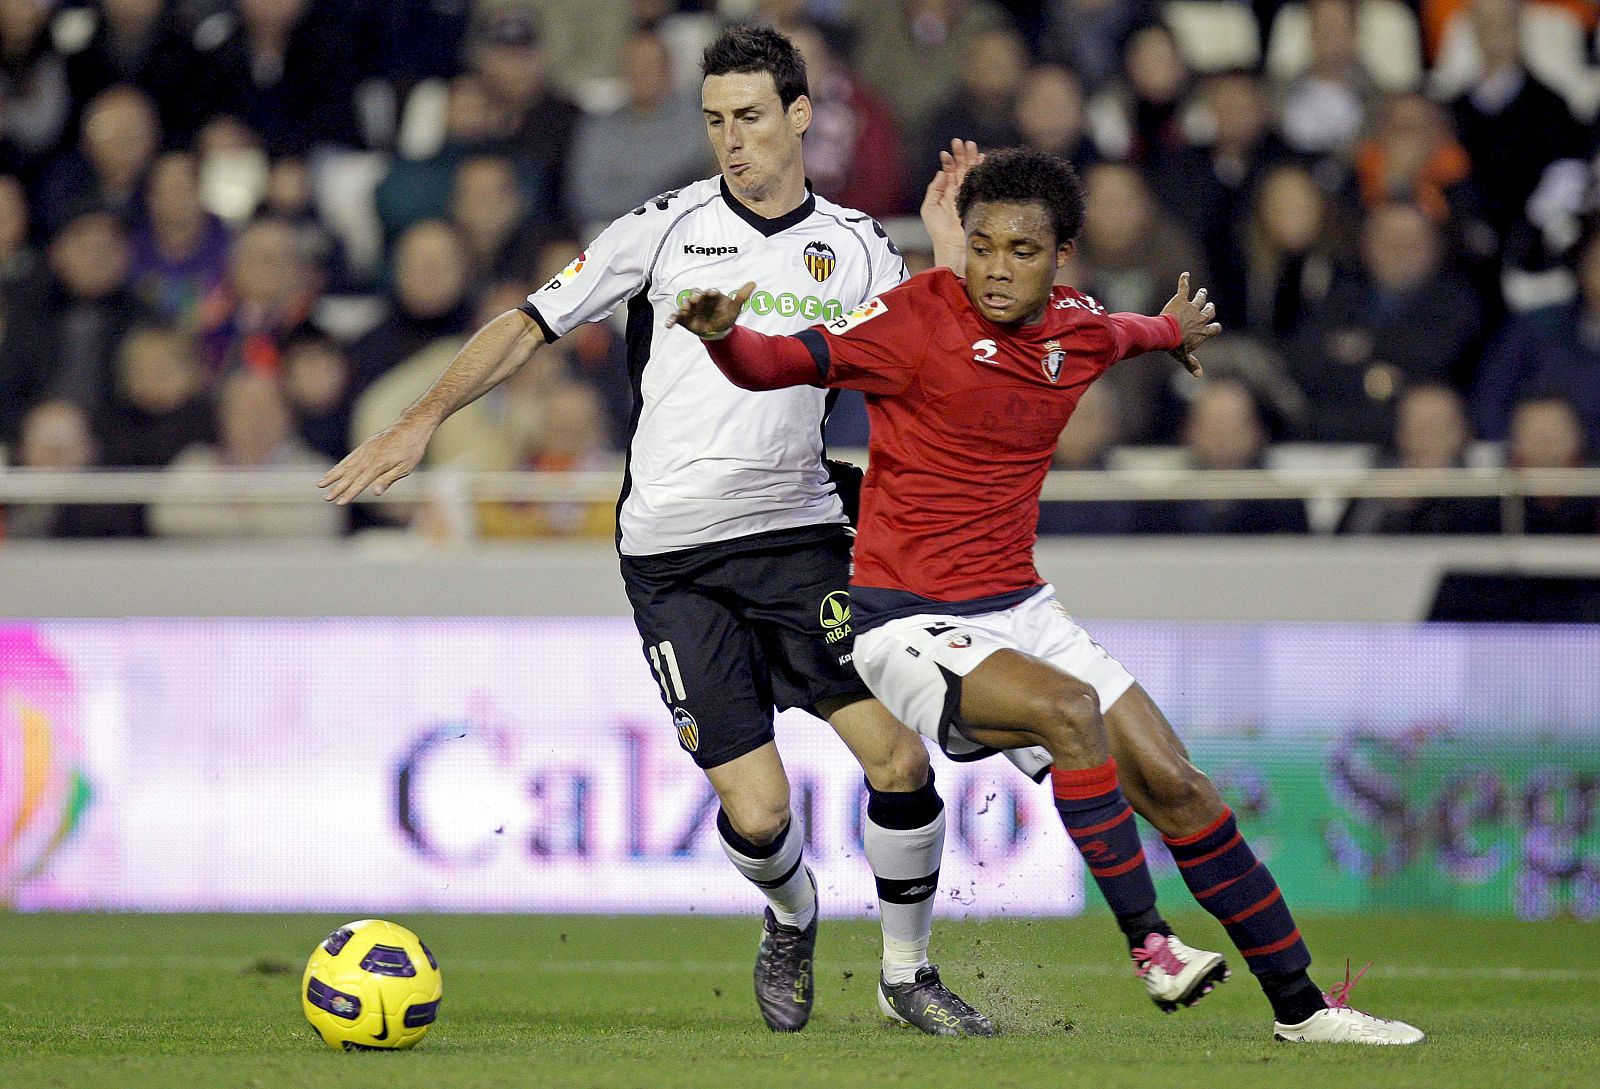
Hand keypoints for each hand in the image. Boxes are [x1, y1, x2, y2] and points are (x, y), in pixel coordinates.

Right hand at [317, 417, 433, 503]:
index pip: (360, 483)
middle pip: (350, 476)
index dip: (349, 493)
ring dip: (333, 476)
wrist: (411, 427)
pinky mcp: (365, 446)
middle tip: (326, 498)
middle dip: (337, 488)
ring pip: (346, 465)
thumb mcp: (405, 467)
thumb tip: (375, 492)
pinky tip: (334, 471)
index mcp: (378, 465)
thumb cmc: (411, 450)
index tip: (339, 502)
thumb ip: (388, 479)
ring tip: (321, 485)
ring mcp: (365, 450)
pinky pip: (349, 457)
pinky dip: (340, 465)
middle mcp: (368, 457)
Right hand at [665, 281, 753, 339]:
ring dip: (683, 305)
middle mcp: (699, 300)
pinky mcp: (683, 318)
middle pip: (694, 295)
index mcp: (710, 296)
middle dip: (694, 296)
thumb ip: (741, 297)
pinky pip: (675, 317)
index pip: (709, 291)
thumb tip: (753, 283)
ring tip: (685, 309)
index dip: (710, 292)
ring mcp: (690, 309)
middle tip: (695, 299)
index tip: (712, 293)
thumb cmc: (726, 317)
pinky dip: (671, 320)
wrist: (717, 331)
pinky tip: (668, 325)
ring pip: (684, 304)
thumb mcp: (734, 309)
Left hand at [921, 138, 982, 271]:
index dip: (949, 161)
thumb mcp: (929, 208)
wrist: (953, 247)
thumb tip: (942, 172)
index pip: (950, 172)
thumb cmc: (938, 232)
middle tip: (961, 141)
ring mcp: (971, 195)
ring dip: (971, 158)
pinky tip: (981, 158)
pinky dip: (982, 170)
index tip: (946, 152)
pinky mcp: (980, 200)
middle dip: (962, 154)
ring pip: (972, 172)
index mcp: (948, 193)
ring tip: (971, 144)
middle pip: (962, 169)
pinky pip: (982, 182)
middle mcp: (961, 192)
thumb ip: (934, 189)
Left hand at [1160, 272, 1220, 376]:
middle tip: (1209, 305)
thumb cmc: (1175, 346)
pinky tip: (1185, 274)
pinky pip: (1184, 287)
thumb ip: (1192, 364)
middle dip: (1210, 308)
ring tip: (1202, 291)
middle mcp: (1200, 318)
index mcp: (1203, 332)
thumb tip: (1199, 376)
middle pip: (1210, 311)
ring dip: (1202, 295)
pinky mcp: (1181, 300)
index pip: (1215, 328)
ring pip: (1200, 299)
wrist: (1166, 334)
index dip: (1215, 327)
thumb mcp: (1184, 356)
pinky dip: (1184, 280)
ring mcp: (1191, 308)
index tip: (1214, 325)